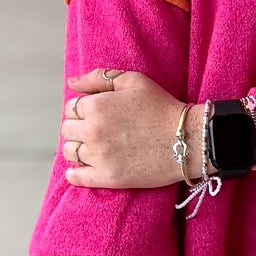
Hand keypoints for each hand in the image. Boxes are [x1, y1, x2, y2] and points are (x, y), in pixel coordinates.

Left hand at [60, 69, 197, 188]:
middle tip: (101, 130)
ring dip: (79, 148)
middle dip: (80, 127)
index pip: (71, 108)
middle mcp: (92, 131)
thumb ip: (99, 77)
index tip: (100, 114)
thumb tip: (71, 82)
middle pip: (67, 130)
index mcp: (96, 106)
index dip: (84, 109)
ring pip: (69, 152)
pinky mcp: (106, 178)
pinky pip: (76, 177)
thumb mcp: (134, 81)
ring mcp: (98, 156)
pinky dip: (76, 173)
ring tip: (98, 147)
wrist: (188, 139)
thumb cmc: (162, 107)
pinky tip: (86, 168)